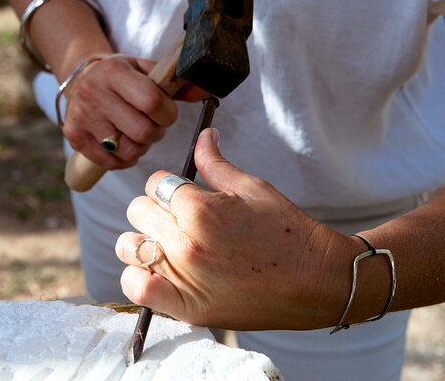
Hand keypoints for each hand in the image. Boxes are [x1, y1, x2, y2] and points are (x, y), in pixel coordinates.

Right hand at [61, 54, 178, 169]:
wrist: (83, 78)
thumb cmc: (124, 76)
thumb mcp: (147, 70)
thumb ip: (176, 82)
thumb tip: (205, 91)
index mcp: (113, 72)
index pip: (151, 101)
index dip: (168, 113)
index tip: (167, 112)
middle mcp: (93, 93)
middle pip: (142, 131)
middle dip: (156, 132)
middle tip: (153, 124)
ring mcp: (81, 117)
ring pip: (128, 151)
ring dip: (141, 146)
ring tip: (136, 132)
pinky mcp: (74, 137)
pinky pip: (111, 163)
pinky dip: (124, 159)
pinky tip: (123, 143)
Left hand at [116, 128, 351, 329]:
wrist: (315, 281)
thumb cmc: (288, 233)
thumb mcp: (253, 188)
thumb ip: (215, 163)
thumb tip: (204, 136)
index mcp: (200, 210)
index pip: (156, 182)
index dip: (170, 183)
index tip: (185, 192)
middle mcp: (185, 244)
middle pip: (139, 210)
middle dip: (157, 207)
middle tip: (182, 217)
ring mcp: (183, 279)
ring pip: (129, 246)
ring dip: (142, 239)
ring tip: (167, 242)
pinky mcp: (186, 308)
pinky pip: (137, 287)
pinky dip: (138, 276)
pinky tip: (157, 270)